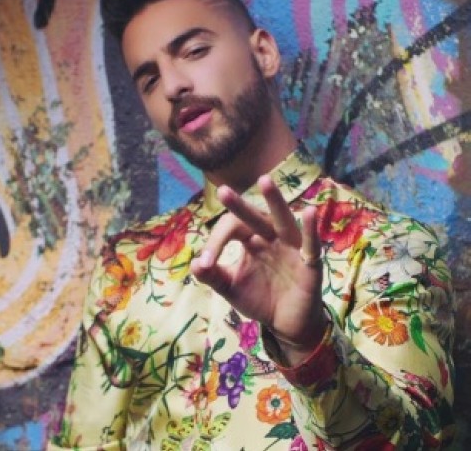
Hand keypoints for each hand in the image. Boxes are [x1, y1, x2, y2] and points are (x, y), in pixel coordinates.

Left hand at [189, 175, 326, 364]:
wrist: (285, 325)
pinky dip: (311, 230)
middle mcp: (271, 239)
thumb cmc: (260, 300)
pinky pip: (311, 245)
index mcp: (251, 240)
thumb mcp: (231, 289)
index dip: (216, 243)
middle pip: (255, 217)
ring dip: (275, 201)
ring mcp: (291, 249)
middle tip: (222, 191)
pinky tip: (309, 212)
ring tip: (265, 181)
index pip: (232, 229)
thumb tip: (195, 263)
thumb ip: (213, 276)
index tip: (207, 262)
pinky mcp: (310, 264)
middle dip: (240, 205)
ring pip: (283, 221)